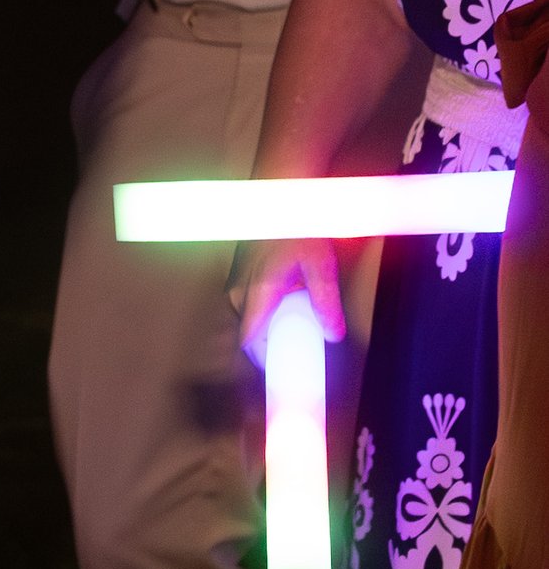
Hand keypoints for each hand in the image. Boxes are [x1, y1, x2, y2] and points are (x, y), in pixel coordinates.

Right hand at [238, 236, 345, 361]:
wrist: (278, 197)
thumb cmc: (297, 225)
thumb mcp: (321, 264)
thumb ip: (326, 301)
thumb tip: (333, 334)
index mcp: (258, 293)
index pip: (248, 342)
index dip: (262, 361)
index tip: (280, 372)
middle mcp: (239, 291)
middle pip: (249, 334)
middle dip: (269, 345)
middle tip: (295, 350)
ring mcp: (235, 283)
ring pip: (248, 320)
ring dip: (267, 327)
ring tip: (292, 324)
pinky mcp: (238, 276)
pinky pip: (246, 305)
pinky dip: (263, 312)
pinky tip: (283, 304)